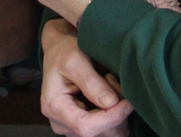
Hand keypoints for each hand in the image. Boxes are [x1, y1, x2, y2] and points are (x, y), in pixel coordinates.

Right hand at [41, 18, 132, 136]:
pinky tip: (109, 96)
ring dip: (117, 113)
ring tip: (109, 84)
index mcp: (53, 106)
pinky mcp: (84, 127)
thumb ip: (91, 81)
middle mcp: (60, 123)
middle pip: (99, 133)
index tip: (127, 102)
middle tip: (112, 80)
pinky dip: (116, 115)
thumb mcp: (75, 59)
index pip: (85, 126)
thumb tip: (111, 103)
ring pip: (108, 134)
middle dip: (115, 111)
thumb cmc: (63, 52)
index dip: (110, 117)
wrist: (59, 51)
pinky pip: (109, 130)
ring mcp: (72, 128)